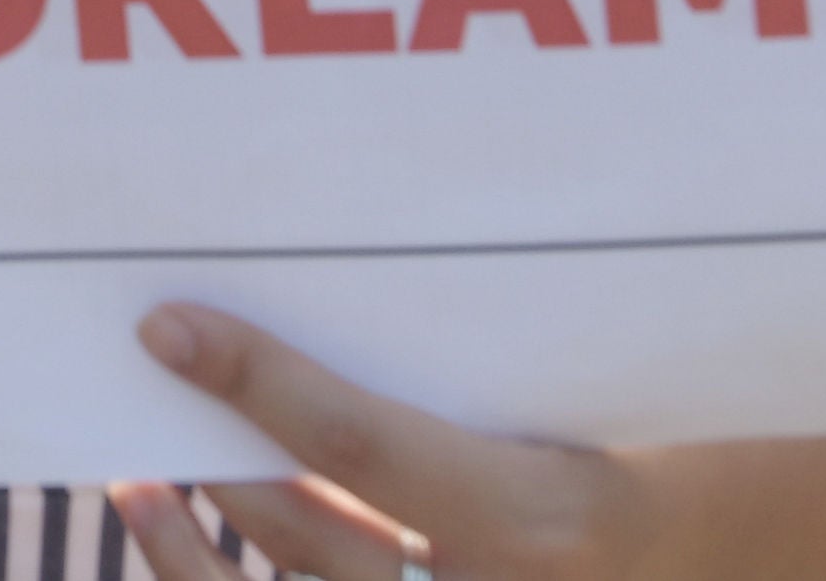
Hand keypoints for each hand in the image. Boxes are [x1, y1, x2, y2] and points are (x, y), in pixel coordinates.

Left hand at [114, 305, 651, 580]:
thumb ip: (445, 371)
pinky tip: (181, 543)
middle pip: (306, 529)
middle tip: (145, 381)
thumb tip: (304, 273)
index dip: (258, 383)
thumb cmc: (629, 455)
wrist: (687, 564)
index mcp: (540, 521)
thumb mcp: (566, 405)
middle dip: (218, 458)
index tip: (170, 328)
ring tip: (138, 485)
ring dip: (198, 551)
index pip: (360, 446)